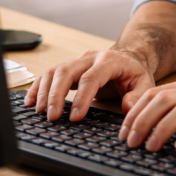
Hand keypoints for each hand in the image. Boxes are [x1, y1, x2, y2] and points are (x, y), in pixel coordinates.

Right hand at [24, 48, 155, 121]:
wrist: (129, 57)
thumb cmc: (134, 73)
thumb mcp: (145, 84)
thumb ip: (138, 96)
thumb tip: (128, 107)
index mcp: (109, 60)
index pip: (91, 78)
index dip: (82, 98)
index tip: (75, 117)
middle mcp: (90, 57)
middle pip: (67, 72)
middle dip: (56, 95)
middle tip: (52, 116)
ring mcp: (77, 60)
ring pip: (54, 71)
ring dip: (44, 91)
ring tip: (39, 112)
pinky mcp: (68, 66)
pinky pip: (49, 73)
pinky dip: (37, 86)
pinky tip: (30, 101)